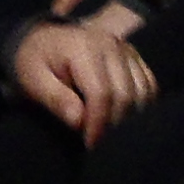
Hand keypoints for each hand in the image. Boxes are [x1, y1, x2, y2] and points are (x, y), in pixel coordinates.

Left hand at [14, 17, 156, 141]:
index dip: (98, 124)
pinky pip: (149, 84)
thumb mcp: (33, 79)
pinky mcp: (134, 56)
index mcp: (84, 48)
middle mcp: (111, 44)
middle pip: (125, 95)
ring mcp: (126, 49)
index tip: (90, 144)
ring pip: (142, 91)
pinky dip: (142, 104)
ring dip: (129, 117)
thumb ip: (55, 98)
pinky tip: (126, 117)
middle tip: (98, 142)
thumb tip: (78, 121)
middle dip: (113, 124)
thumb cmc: (35, 61)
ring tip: (109, 131)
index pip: (101, 93)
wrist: (42, 39)